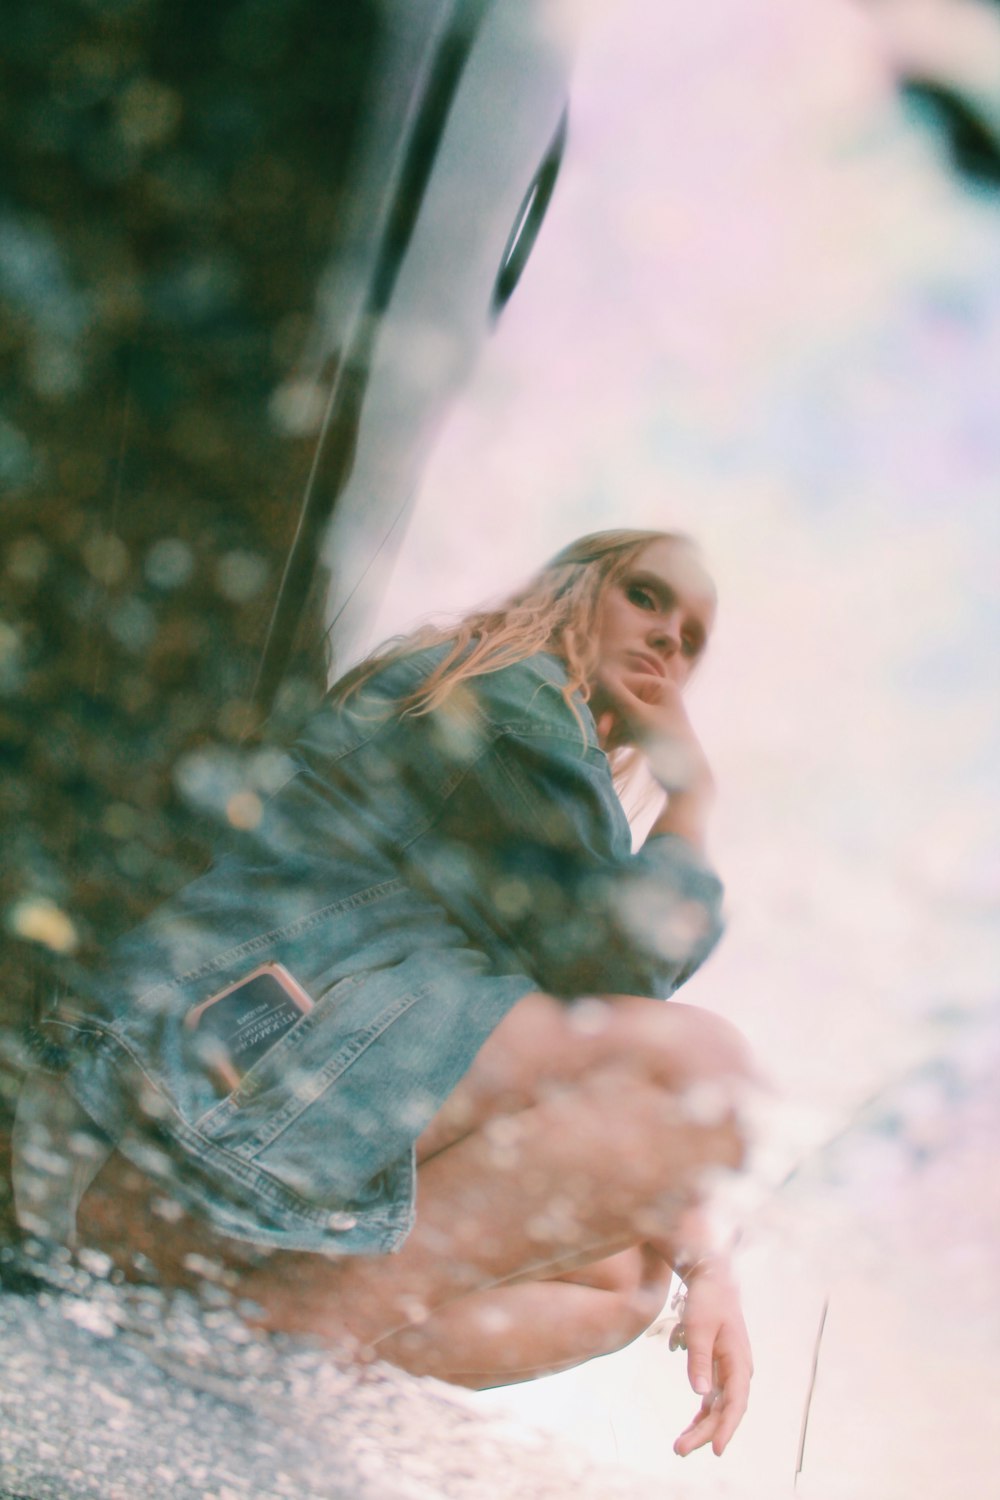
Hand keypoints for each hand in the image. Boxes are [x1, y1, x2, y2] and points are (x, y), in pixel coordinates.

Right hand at [592, 668, 713, 849]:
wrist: (685, 777)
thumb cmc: (666, 741)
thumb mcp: (639, 716)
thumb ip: (617, 694)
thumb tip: (600, 671)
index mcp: (660, 686)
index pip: (624, 682)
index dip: (609, 698)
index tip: (598, 716)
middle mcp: (656, 697)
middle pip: (620, 699)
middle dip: (609, 717)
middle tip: (601, 733)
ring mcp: (651, 715)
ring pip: (621, 716)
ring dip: (610, 729)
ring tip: (603, 744)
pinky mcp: (647, 731)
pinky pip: (625, 728)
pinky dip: (617, 737)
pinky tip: (608, 748)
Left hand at [672, 1263, 751, 1457]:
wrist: (711, 1278)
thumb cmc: (707, 1300)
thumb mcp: (699, 1327)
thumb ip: (699, 1360)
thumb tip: (701, 1394)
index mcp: (739, 1361)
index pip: (736, 1403)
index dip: (727, 1428)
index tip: (715, 1449)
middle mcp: (738, 1371)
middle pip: (725, 1410)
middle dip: (705, 1432)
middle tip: (680, 1450)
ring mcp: (729, 1371)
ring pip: (718, 1408)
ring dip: (701, 1427)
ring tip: (680, 1446)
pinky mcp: (719, 1368)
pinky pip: (712, 1399)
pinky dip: (701, 1413)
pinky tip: (688, 1429)